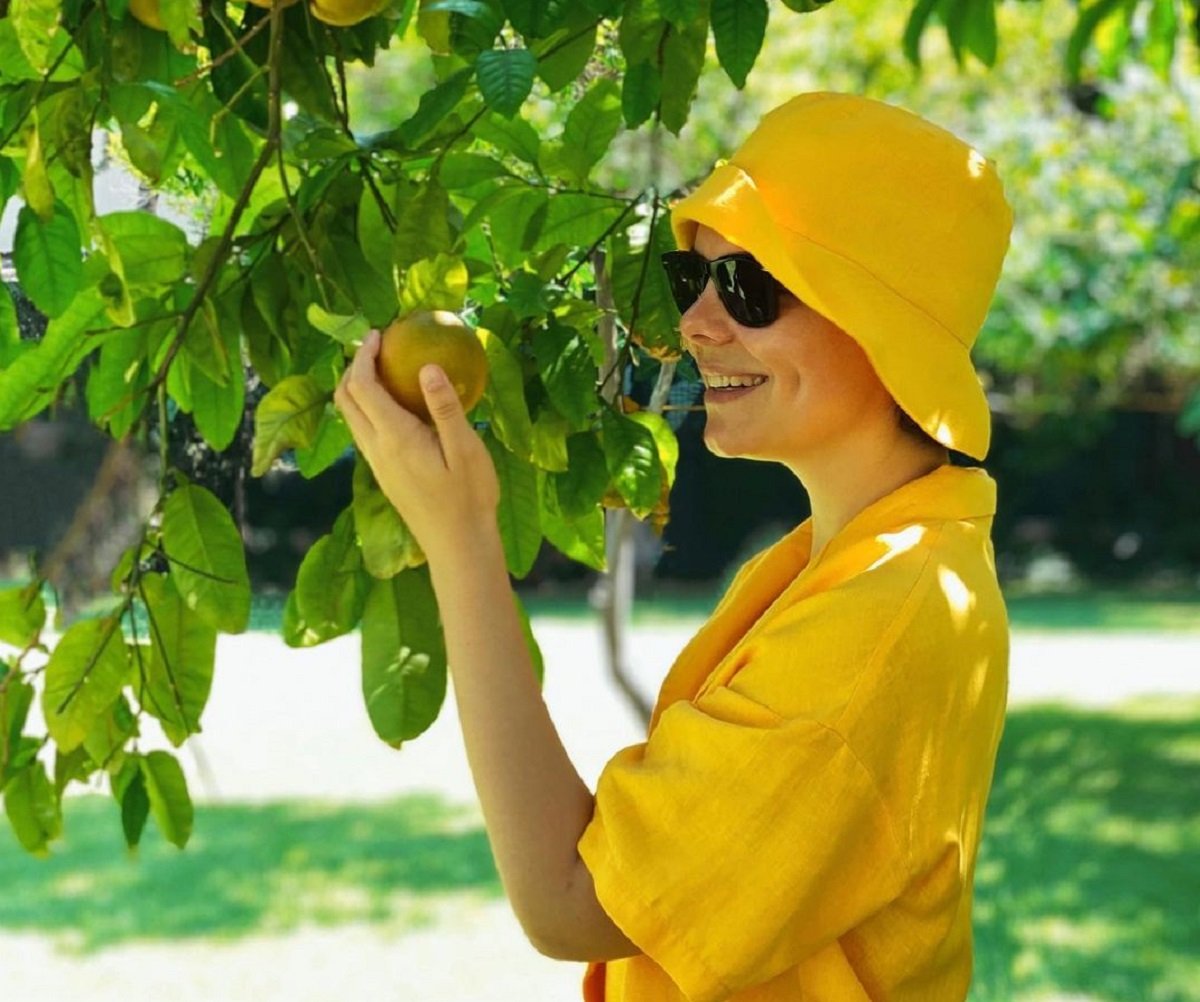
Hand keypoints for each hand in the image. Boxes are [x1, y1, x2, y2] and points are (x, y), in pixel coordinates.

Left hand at [334, 329, 500, 562]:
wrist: (458, 545)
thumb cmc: (469, 497)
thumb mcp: (466, 449)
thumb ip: (445, 408)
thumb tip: (427, 367)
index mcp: (394, 438)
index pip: (363, 386)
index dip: (364, 355)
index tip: (380, 333)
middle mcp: (376, 449)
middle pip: (345, 399)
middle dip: (353, 366)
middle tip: (377, 345)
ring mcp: (377, 464)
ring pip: (351, 417)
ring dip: (358, 388)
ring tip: (384, 368)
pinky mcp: (384, 474)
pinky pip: (364, 432)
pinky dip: (369, 407)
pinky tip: (397, 404)